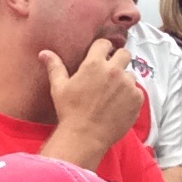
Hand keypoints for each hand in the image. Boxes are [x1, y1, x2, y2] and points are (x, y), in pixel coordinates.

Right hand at [41, 41, 142, 155]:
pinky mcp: (136, 99)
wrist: (84, 137)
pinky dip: (130, 98)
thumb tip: (44, 53)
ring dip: (124, 81)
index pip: (104, 44)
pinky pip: (137, 92)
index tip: (100, 58)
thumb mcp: (59, 88)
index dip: (102, 50)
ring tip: (112, 96)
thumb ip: (55, 67)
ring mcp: (128, 84)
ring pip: (130, 75)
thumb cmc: (70, 112)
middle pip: (124, 53)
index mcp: (95, 63)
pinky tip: (119, 107)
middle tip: (110, 74)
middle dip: (118, 60)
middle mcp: (114, 70)